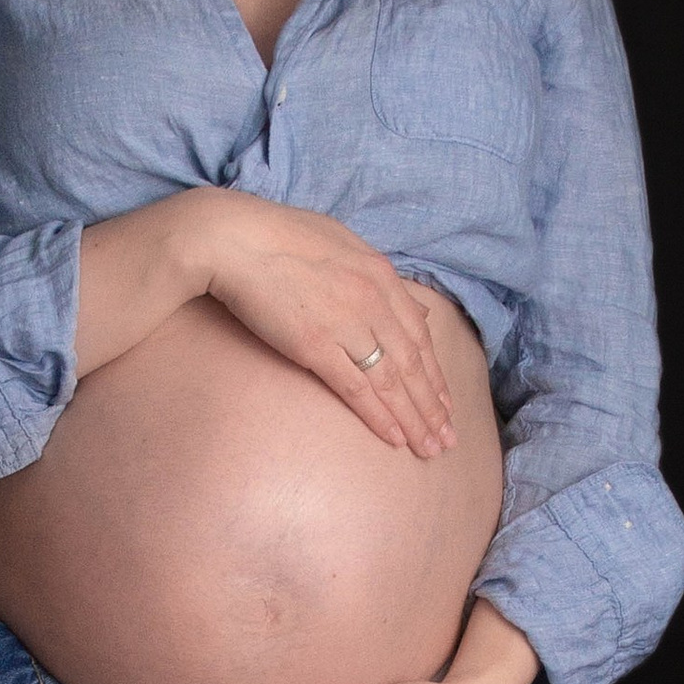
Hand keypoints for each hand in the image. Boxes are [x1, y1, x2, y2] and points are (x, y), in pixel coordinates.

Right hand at [195, 198, 457, 456]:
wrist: (235, 239)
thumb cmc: (280, 235)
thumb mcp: (343, 244)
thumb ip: (381, 277)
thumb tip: (416, 307)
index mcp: (380, 274)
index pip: (419, 334)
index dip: (434, 373)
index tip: (445, 402)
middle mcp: (372, 300)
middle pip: (412, 363)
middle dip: (433, 405)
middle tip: (447, 439)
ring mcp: (346, 324)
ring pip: (391, 381)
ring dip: (414, 419)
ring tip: (430, 448)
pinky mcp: (316, 345)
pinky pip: (356, 388)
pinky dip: (379, 415)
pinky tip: (395, 438)